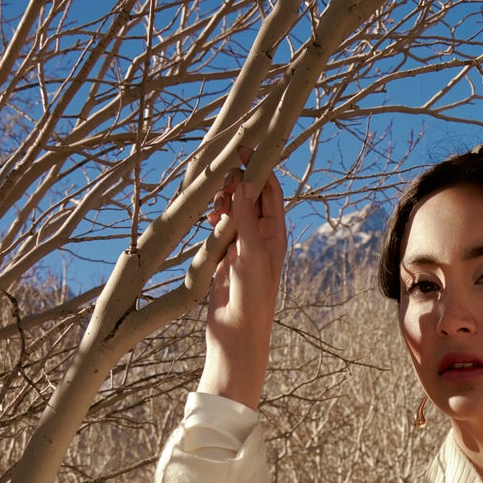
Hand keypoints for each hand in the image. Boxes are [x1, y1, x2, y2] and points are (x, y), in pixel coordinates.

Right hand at [199, 166, 286, 409]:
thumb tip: (244, 183)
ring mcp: (241, 246)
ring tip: (213, 201)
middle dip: (236, 183)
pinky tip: (206, 217)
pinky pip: (218, 229)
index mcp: (275, 233)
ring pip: (232, 211)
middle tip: (220, 179)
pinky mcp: (223, 257)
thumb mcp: (250, 252)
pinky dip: (212, 219)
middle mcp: (261, 236)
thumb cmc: (252, 296)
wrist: (237, 333)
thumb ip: (246, 217)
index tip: (242, 149)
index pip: (269, 190)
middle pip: (249, 196)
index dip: (257, 168)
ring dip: (223, 201)